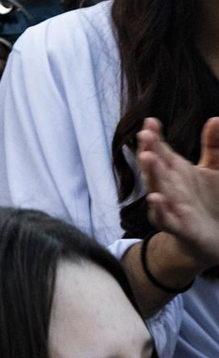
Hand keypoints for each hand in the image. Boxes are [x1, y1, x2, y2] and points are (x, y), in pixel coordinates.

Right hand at [141, 117, 218, 268]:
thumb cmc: (209, 202)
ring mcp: (170, 206)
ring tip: (147, 158)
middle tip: (145, 134)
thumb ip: (212, 145)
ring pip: (156, 188)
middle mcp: (167, 186)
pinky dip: (159, 209)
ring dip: (150, 174)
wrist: (212, 239)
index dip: (154, 137)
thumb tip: (215, 118)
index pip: (160, 150)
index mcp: (174, 171)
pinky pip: (165, 218)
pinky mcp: (178, 227)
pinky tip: (156, 198)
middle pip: (155, 166)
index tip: (151, 121)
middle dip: (149, 150)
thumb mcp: (213, 170)